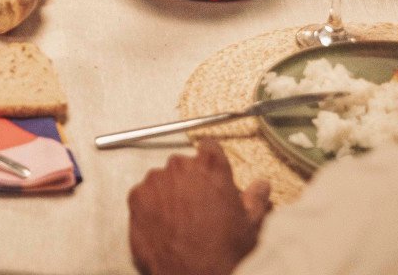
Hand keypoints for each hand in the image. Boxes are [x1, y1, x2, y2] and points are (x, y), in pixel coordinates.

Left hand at [127, 142, 270, 274]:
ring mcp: (155, 181)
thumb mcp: (251, 224)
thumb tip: (261, 186)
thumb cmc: (224, 251)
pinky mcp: (136, 198)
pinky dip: (150, 207)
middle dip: (189, 181)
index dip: (210, 161)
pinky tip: (163, 226)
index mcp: (210, 165)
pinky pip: (143, 196)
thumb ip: (256, 198)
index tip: (211, 172)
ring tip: (180, 221)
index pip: (209, 147)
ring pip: (161, 180)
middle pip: (183, 165)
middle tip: (198, 206)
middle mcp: (180, 166)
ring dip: (168, 193)